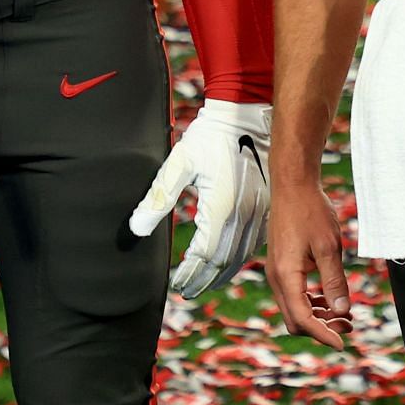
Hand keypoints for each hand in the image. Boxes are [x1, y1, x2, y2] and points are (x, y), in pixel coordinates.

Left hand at [128, 100, 270, 297]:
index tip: (177, 284)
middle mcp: (245, 214)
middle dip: (204, 279)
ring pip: (243, 254)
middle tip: (187, 291)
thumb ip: (158, 198)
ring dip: (223, 272)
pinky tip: (228, 261)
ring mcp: (261, 211)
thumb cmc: (211, 136)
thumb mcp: (179, 163)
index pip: (204, 255)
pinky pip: (256, 241)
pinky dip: (240, 257)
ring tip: (205, 282)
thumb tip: (136, 228)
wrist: (248, 113)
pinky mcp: (269, 205)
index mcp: (222, 206)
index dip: (190, 273)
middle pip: (225, 261)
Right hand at [267, 178, 351, 348]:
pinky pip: (294, 295)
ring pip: (295, 309)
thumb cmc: (310, 211)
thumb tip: (342, 311)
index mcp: (286, 275)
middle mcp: (277, 278)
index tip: (343, 343)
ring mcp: (277, 272)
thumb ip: (334, 280)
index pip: (302, 318)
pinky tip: (331, 300)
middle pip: (295, 320)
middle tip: (350, 326)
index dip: (323, 334)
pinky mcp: (282, 265)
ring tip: (346, 316)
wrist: (293, 185)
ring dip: (318, 317)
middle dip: (322, 328)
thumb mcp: (328, 246)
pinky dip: (312, 303)